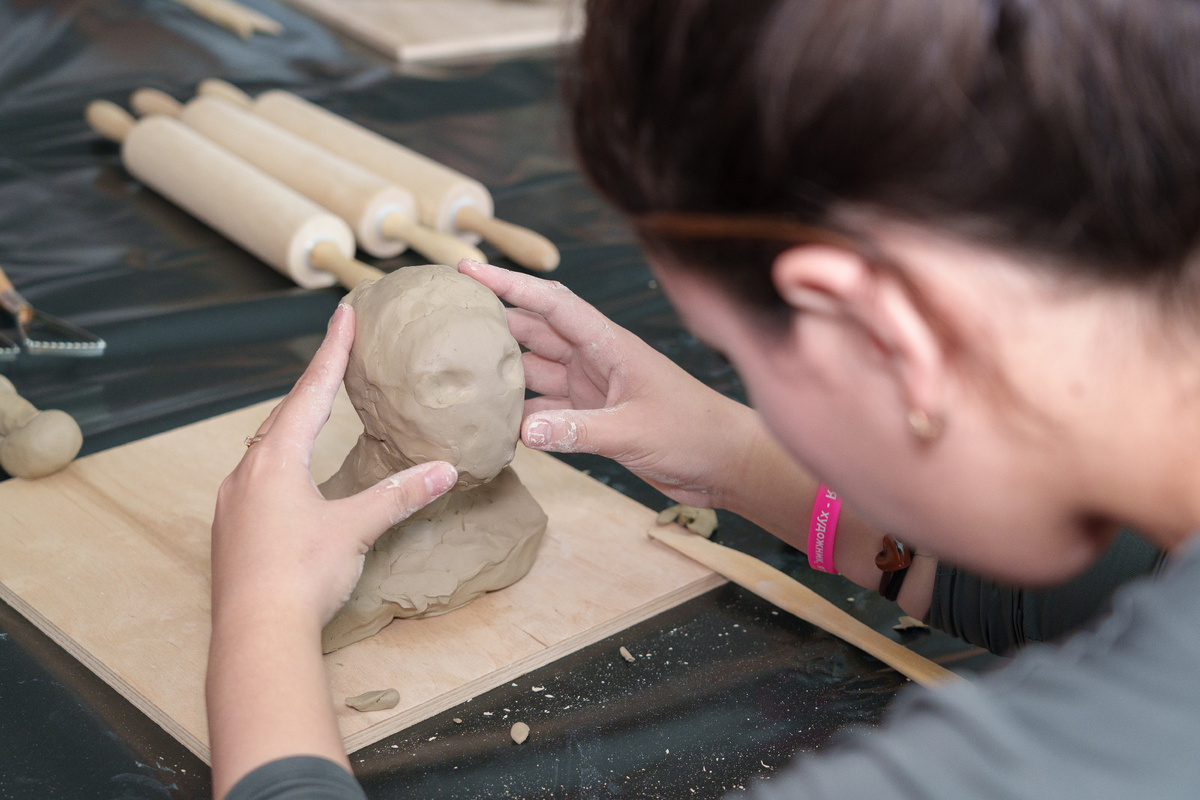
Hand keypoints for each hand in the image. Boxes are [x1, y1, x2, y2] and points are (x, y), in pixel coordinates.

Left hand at [210, 303, 457, 628]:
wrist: (254, 635)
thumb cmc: (300, 577)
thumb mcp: (357, 529)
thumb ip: (399, 495)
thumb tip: (445, 470)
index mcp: (277, 460)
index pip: (312, 391)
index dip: (333, 351)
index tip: (345, 314)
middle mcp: (248, 472)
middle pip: (285, 413)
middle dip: (313, 382)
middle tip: (336, 353)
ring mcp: (235, 501)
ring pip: (267, 445)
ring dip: (294, 422)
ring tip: (315, 407)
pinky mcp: (233, 529)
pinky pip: (258, 476)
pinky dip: (281, 458)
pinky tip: (291, 472)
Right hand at [459, 259, 760, 508]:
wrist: (726, 463)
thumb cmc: (694, 433)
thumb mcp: (635, 430)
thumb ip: (580, 431)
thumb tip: (524, 431)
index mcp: (609, 344)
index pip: (550, 304)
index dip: (508, 285)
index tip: (466, 271)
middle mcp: (596, 360)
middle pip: (534, 331)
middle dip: (493, 321)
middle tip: (444, 319)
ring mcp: (593, 389)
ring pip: (535, 371)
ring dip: (502, 371)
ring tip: (456, 369)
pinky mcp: (593, 418)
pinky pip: (546, 411)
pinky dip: (520, 415)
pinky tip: (491, 422)